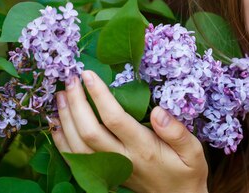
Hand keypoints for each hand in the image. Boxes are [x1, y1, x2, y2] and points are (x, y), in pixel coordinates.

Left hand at [50, 70, 208, 192]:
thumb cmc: (187, 171)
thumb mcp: (193, 152)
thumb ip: (177, 132)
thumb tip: (158, 111)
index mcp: (144, 149)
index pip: (115, 119)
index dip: (99, 96)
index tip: (89, 74)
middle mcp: (122, 159)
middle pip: (89, 131)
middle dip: (76, 102)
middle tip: (71, 78)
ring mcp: (109, 169)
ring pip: (77, 145)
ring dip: (65, 118)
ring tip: (60, 94)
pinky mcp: (103, 174)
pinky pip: (75, 159)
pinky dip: (61, 140)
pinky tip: (55, 122)